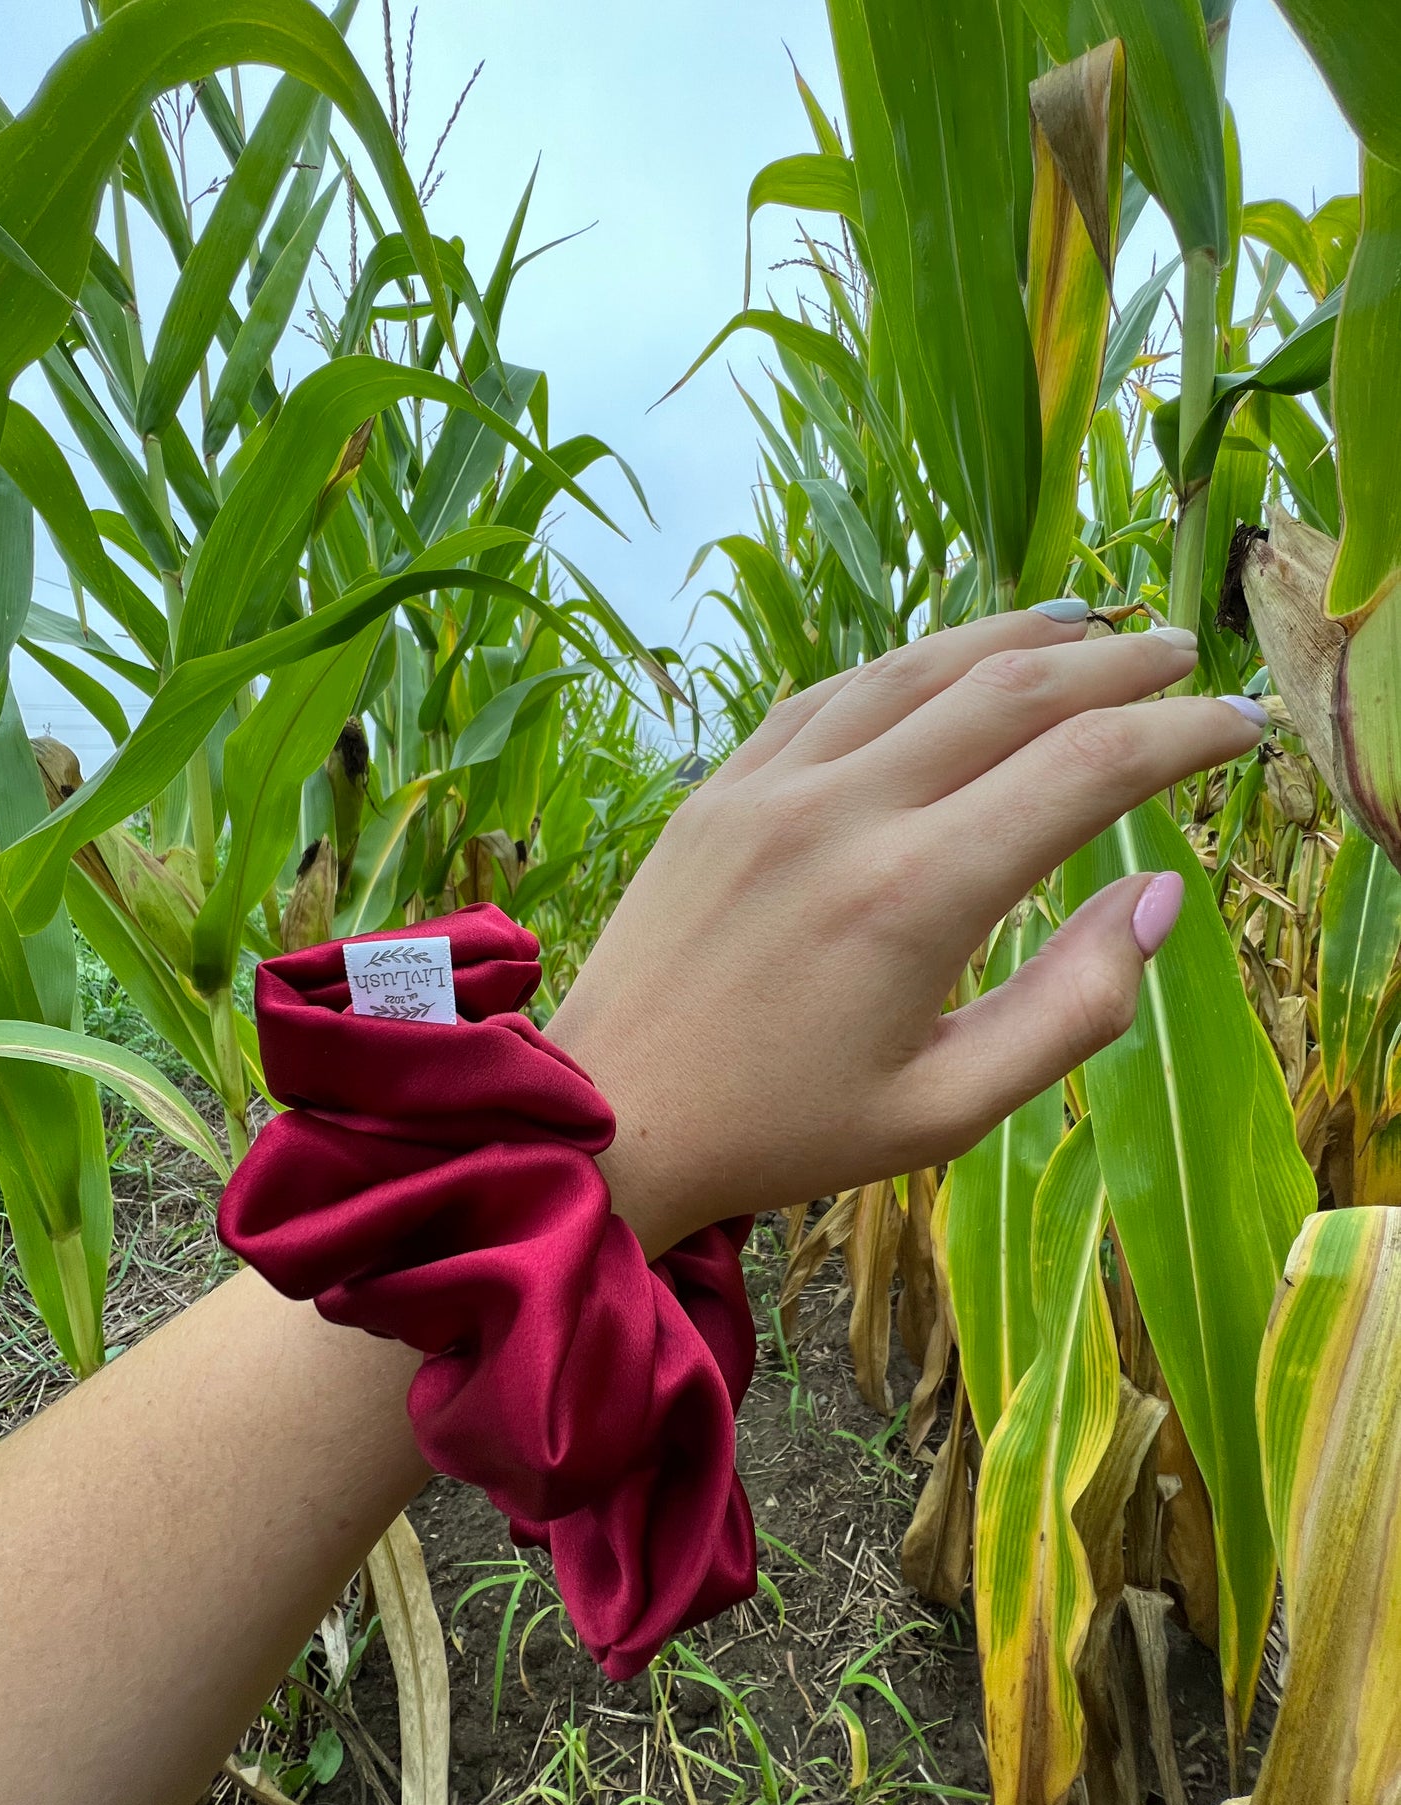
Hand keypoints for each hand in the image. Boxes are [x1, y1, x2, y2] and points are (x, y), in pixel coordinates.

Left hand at [545, 609, 1264, 1254]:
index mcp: (915, 896)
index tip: (1239, 727)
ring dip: (1015, 637)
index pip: (1087, 769)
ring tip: (1088, 627)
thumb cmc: (786, 1132)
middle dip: (1118, 664)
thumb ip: (1071, 1009)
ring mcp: (768, 785)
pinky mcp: (718, 787)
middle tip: (1185, 657)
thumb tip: (1158, 899)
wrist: (609, 1116)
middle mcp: (844, 812)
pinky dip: (907, 666)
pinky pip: (829, 691)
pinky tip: (946, 663)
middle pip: (1013, 689)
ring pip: (917, 667)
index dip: (1182, 736)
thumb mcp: (947, 1113)